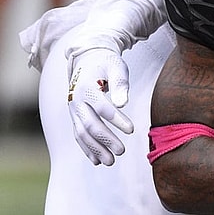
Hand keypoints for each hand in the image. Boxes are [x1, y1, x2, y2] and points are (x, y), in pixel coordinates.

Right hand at [67, 47, 132, 165]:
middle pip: (90, 124)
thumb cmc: (107, 63)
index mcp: (87, 87)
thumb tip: (123, 103)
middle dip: (106, 139)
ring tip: (111, 162)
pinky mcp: (75, 117)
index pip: (102, 107)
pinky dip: (87, 149)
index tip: (132, 130)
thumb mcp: (117, 67)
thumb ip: (120, 84)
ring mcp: (73, 110)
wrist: (87, 60)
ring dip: (95, 149)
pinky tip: (98, 160)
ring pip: (82, 133)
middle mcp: (76, 101)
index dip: (117, 119)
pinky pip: (78, 135)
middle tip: (122, 151)